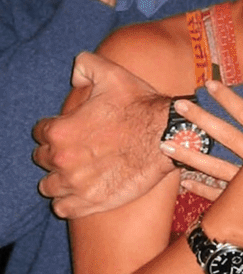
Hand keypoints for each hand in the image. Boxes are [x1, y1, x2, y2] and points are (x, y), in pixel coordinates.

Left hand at [32, 52, 175, 218]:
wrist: (170, 135)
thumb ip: (85, 65)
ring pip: (49, 186)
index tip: (71, 129)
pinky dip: (68, 202)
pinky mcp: (92, 201)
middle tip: (77, 149)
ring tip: (77, 172)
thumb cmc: (142, 106)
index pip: (40, 132)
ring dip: (59, 179)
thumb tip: (74, 76)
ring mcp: (77, 184)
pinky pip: (63, 208)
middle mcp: (63, 159)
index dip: (54, 128)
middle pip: (43, 159)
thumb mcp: (113, 74)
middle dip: (56, 153)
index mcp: (61, 130)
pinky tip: (80, 192)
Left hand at [166, 101, 242, 242]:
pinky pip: (222, 195)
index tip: (209, 84)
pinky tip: (185, 183)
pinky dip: (203, 188)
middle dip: (202, 119)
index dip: (228, 98)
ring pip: (215, 165)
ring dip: (191, 154)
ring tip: (165, 145)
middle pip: (225, 135)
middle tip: (178, 106)